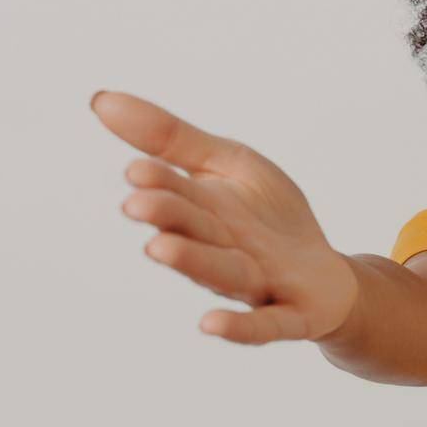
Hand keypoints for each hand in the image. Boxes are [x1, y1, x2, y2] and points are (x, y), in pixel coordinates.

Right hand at [90, 89, 359, 342]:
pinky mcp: (291, 316)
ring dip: (191, 262)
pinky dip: (238, 327)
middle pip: (193, 232)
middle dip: (169, 217)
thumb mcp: (229, 164)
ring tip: (160, 247)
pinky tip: (210, 324)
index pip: (178, 194)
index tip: (137, 170)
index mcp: (204, 213)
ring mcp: (254, 285)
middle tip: (138, 204)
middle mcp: (222, 251)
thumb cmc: (268, 218)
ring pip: (220, 274)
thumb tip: (100, 99)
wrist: (325, 274)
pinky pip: (263, 325)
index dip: (159, 183)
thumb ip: (172, 138)